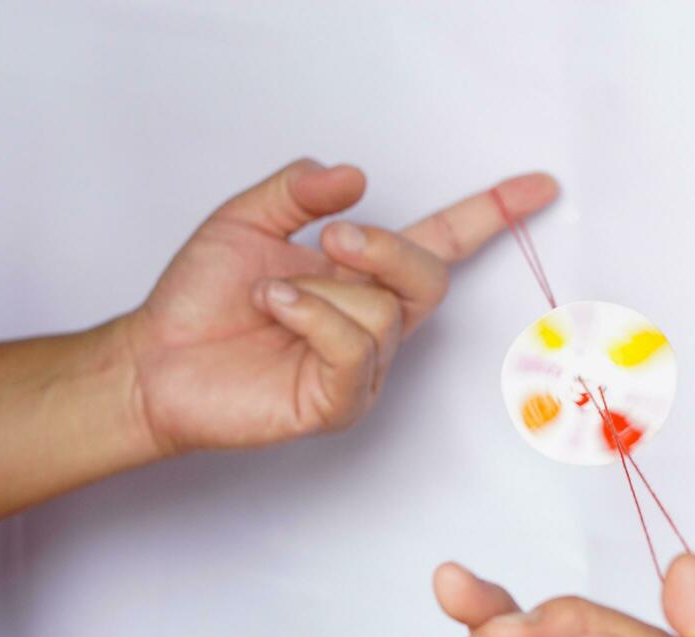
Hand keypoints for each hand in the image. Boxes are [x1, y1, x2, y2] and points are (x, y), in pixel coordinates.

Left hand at [118, 158, 556, 453]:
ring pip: (382, 311)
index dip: (492, 213)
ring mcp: (366, 366)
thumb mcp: (246, 219)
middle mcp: (378, 321)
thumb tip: (355, 176)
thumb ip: (300, 191)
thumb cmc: (202, 301)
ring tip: (268, 298)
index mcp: (365, 276)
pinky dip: (313, 318)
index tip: (540, 185)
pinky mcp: (342, 402)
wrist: (154, 361)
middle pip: (428, 275)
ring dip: (317, 291)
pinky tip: (274, 311)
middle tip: (330, 241)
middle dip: (383, 248)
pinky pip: (356, 349)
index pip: (444, 240)